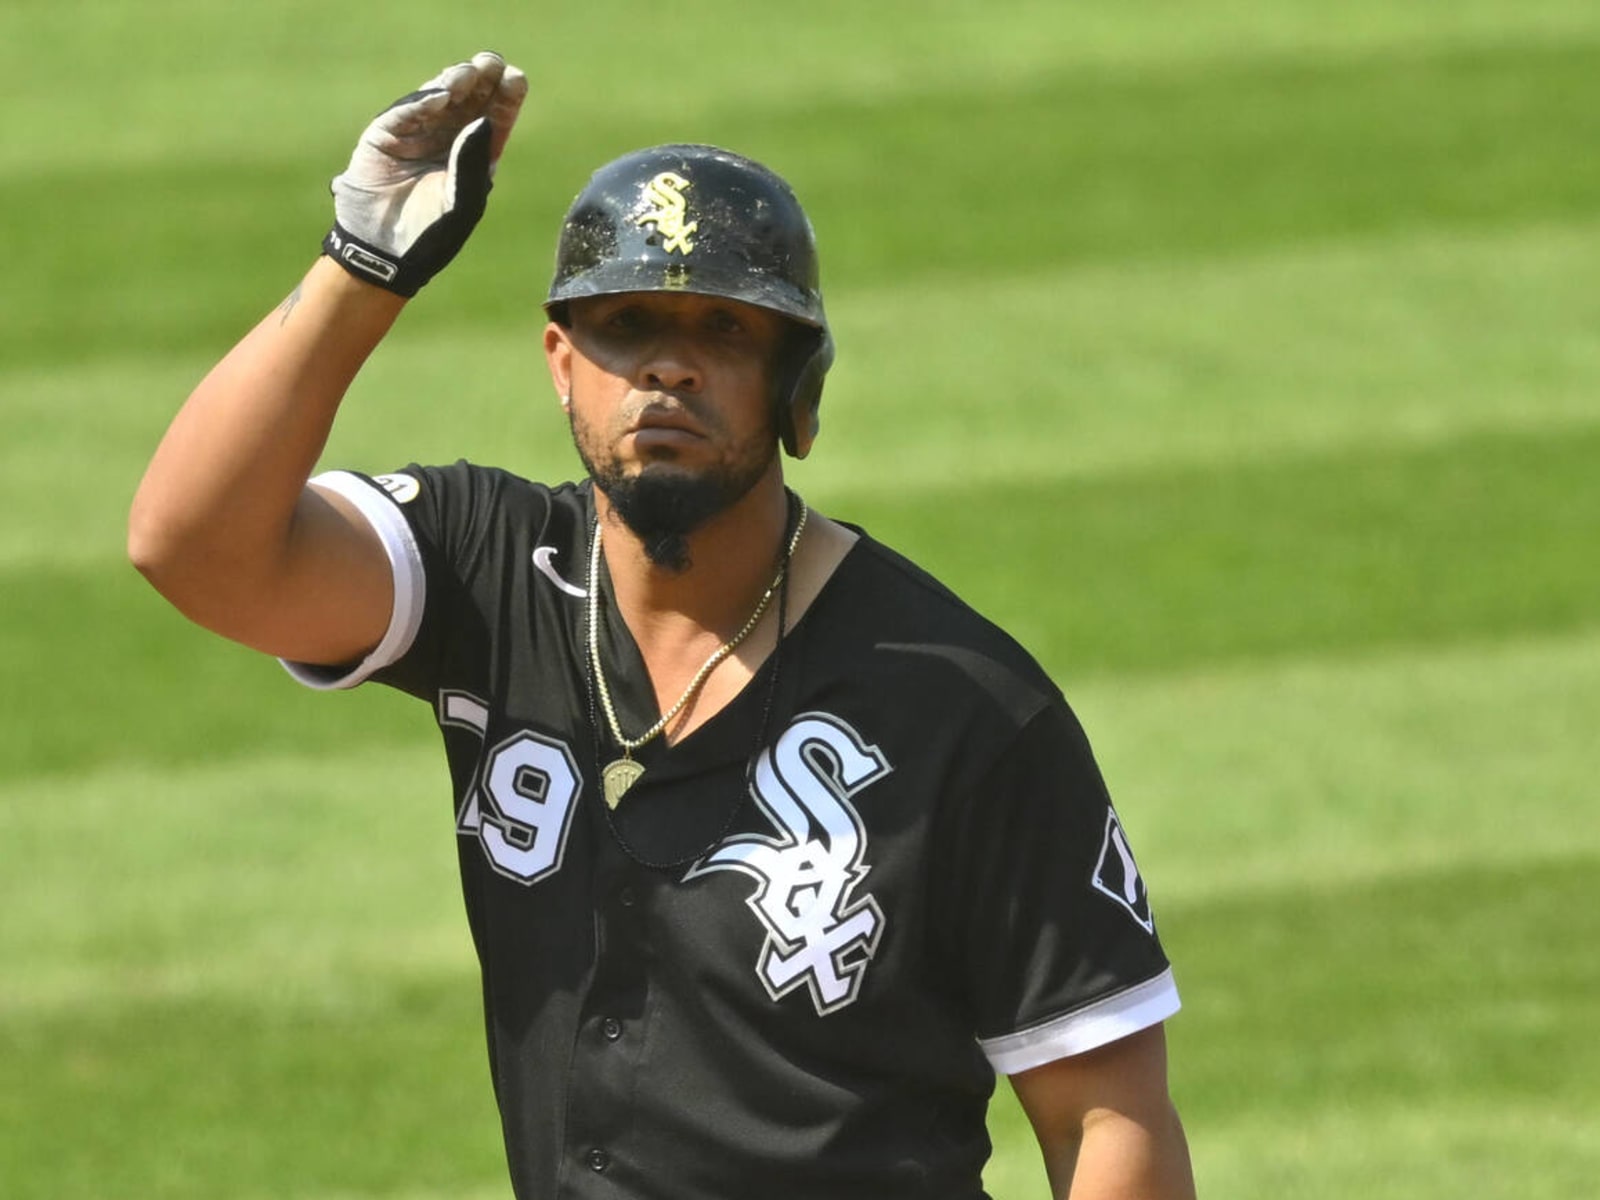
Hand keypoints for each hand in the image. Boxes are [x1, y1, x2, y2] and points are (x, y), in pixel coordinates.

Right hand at [323, 51, 527, 296]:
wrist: (385, 254)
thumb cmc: (431, 234)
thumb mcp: (462, 201)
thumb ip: (473, 163)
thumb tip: (484, 120)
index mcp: (473, 155)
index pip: (494, 119)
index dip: (506, 98)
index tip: (517, 78)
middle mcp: (446, 139)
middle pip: (468, 100)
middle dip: (481, 80)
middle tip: (492, 62)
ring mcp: (415, 134)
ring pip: (437, 99)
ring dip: (454, 83)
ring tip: (469, 74)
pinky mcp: (384, 135)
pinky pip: (405, 113)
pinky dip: (422, 103)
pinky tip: (442, 96)